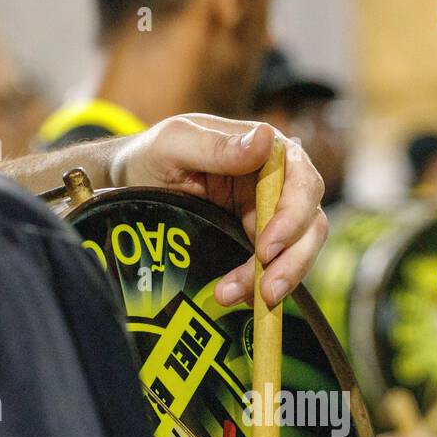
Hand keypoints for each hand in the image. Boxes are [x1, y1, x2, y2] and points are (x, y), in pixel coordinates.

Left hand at [108, 115, 328, 307]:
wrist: (127, 188)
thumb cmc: (150, 156)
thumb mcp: (175, 144)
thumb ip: (218, 146)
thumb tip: (266, 139)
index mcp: (266, 152)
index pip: (302, 182)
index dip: (292, 217)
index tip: (266, 248)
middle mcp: (275, 185)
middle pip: (309, 223)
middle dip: (291, 260)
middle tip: (265, 290)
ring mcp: (267, 217)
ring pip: (297, 252)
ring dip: (276, 279)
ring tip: (233, 296)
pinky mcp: (255, 246)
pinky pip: (271, 271)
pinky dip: (256, 289)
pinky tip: (233, 298)